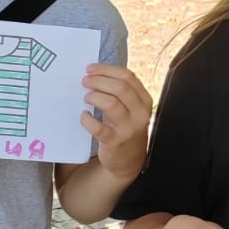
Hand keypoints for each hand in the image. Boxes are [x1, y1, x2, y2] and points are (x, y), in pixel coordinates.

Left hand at [81, 64, 152, 183]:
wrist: (129, 160)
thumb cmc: (125, 128)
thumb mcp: (131, 108)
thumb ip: (120, 92)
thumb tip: (95, 73)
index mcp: (144, 100)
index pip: (128, 77)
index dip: (107, 70)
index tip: (91, 68)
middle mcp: (140, 113)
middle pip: (120, 87)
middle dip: (98, 80)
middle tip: (85, 81)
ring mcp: (129, 128)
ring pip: (111, 103)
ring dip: (94, 96)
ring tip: (86, 97)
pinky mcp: (115, 141)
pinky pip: (98, 127)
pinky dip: (87, 119)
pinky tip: (84, 115)